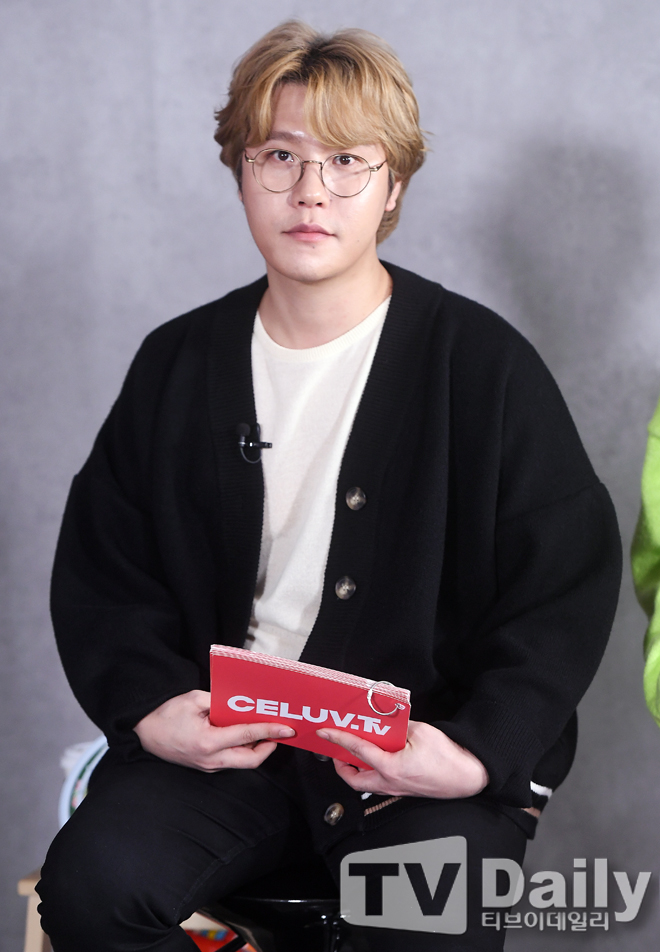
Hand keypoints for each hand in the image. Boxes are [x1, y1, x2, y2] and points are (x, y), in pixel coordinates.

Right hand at [134, 689, 295, 771]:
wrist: (143, 732)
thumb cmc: (166, 713)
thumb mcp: (194, 699)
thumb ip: (220, 702)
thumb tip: (243, 704)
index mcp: (208, 741)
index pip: (247, 736)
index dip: (270, 731)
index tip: (287, 729)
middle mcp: (210, 759)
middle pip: (251, 760)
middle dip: (270, 746)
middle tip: (280, 732)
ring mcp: (207, 766)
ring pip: (242, 763)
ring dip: (257, 749)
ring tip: (267, 732)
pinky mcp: (205, 767)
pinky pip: (231, 761)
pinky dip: (243, 750)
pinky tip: (247, 736)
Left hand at [316, 719, 488, 798]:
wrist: (468, 776)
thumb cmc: (448, 757)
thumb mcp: (421, 731)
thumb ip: (399, 726)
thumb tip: (387, 722)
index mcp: (390, 767)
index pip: (357, 750)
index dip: (338, 739)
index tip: (326, 732)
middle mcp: (390, 783)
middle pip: (354, 780)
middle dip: (341, 766)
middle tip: (336, 751)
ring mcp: (397, 790)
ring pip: (366, 784)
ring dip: (356, 770)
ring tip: (354, 754)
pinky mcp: (405, 790)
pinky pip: (380, 784)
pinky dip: (372, 772)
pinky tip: (377, 759)